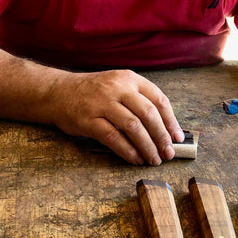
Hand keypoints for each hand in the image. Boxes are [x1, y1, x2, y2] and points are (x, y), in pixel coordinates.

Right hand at [49, 69, 184, 164]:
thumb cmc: (95, 92)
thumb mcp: (119, 85)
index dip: (171, 121)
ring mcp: (102, 103)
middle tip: (169, 153)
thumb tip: (165, 128)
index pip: (159, 100)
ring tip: (154, 159)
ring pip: (133, 127)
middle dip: (162, 136)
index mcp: (130, 79)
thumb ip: (139, 100)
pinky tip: (135, 159)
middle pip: (149, 114)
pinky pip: (113, 138)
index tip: (178, 137)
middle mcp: (118, 88)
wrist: (59, 92)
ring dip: (147, 146)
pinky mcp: (88, 120)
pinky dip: (128, 151)